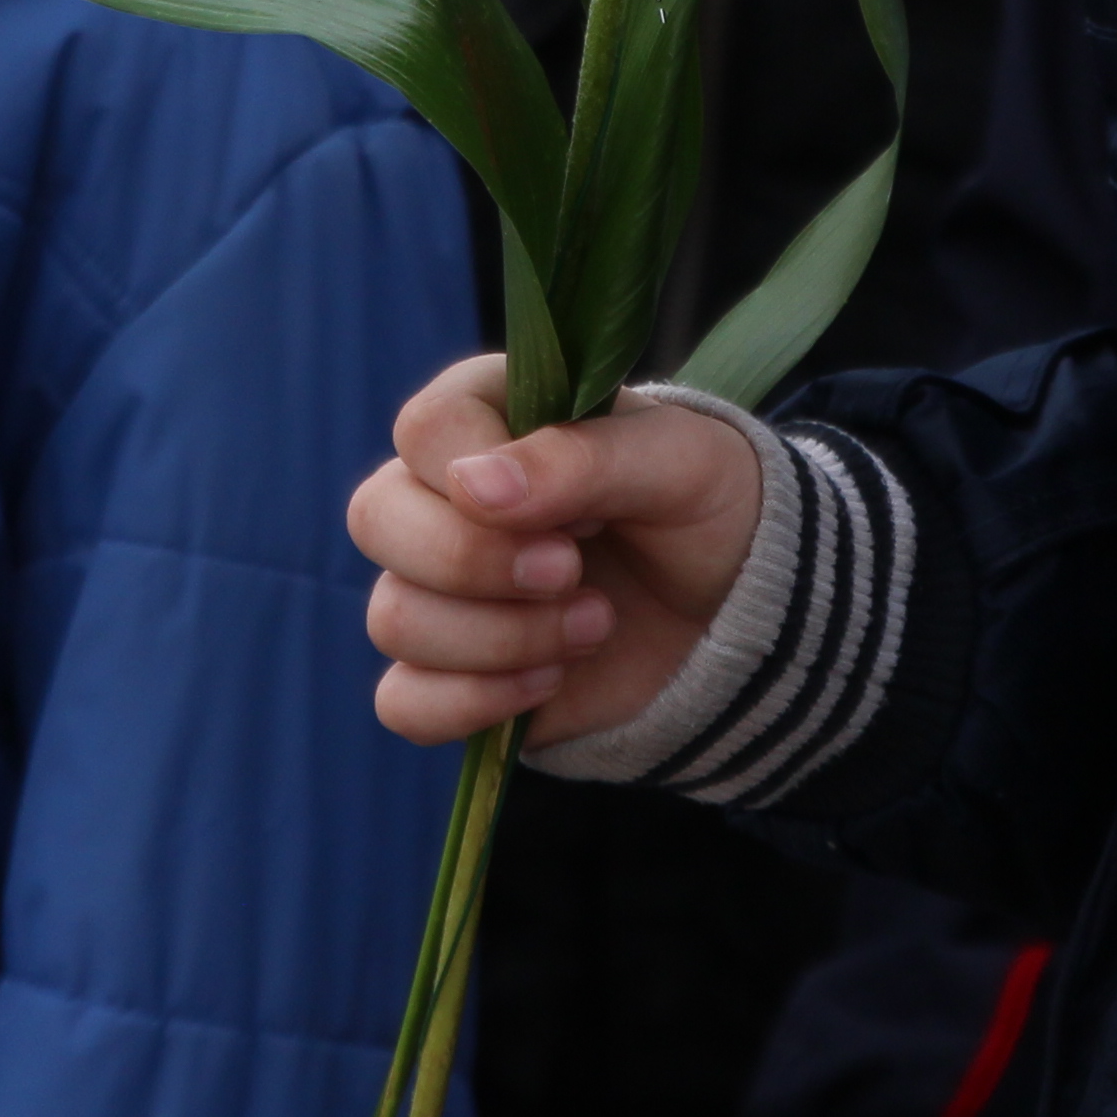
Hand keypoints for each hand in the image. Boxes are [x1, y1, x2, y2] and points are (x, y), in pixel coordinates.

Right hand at [347, 355, 764, 748]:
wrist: (741, 613)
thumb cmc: (705, 507)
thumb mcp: (678, 463)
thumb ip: (579, 459)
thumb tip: (471, 486)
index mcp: (489, 413)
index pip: (423, 430)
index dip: (487, 481)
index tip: (581, 513)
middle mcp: (443, 496)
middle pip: (375, 518)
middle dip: (478, 563)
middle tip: (573, 572)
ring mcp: (439, 589)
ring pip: (393, 617)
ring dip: (503, 637)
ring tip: (595, 624)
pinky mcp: (450, 674)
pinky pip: (402, 702)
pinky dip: (476, 702)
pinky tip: (551, 681)